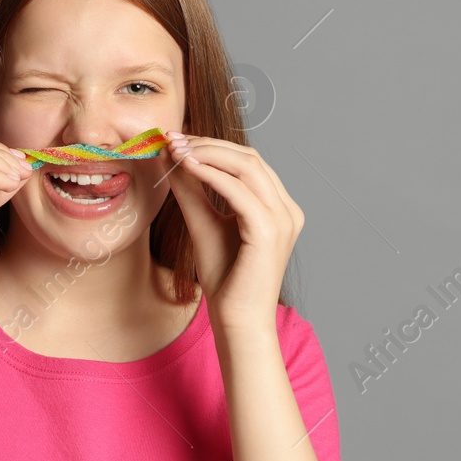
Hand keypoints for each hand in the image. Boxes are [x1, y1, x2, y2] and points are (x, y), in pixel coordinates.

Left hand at [162, 133, 303, 328]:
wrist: (237, 320)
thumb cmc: (226, 280)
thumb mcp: (204, 225)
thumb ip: (193, 192)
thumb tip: (174, 158)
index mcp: (277, 207)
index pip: (248, 162)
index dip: (212, 146)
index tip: (177, 140)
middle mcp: (287, 209)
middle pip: (249, 159)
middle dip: (208, 145)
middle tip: (173, 139)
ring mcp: (283, 219)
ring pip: (247, 168)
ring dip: (208, 154)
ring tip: (176, 151)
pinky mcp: (270, 232)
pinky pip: (240, 192)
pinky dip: (212, 175)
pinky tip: (187, 169)